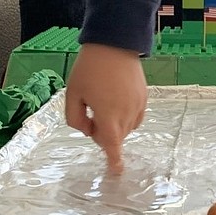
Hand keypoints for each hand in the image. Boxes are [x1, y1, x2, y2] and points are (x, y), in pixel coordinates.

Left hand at [65, 43, 146, 172]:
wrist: (114, 43)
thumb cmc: (89, 69)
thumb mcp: (72, 94)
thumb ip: (75, 118)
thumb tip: (87, 129)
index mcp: (108, 116)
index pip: (112, 145)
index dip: (114, 160)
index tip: (116, 171)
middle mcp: (126, 114)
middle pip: (116, 137)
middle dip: (103, 134)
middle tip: (90, 113)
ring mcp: (137, 105)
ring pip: (127, 128)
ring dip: (115, 126)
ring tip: (102, 104)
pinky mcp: (143, 96)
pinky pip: (136, 117)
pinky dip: (126, 118)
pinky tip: (116, 104)